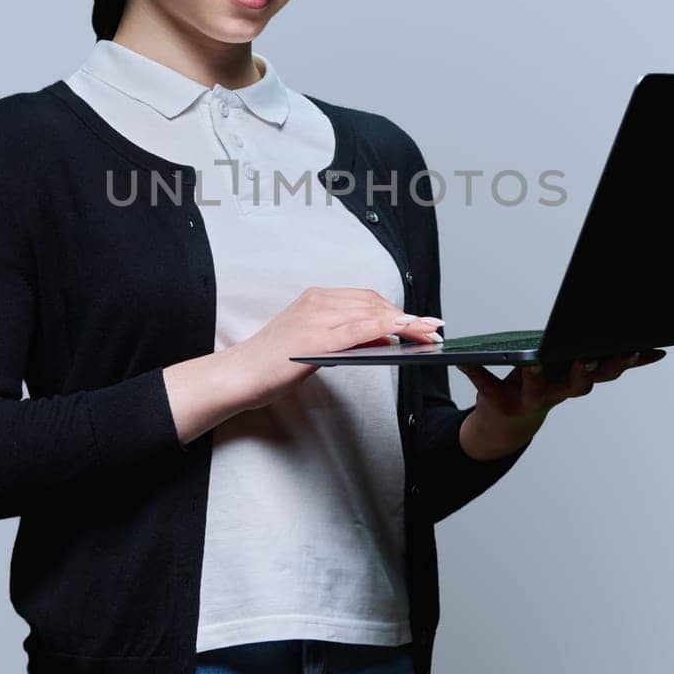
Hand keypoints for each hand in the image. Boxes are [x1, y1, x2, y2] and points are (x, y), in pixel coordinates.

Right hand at [228, 287, 442, 410]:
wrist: (240, 375)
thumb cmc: (273, 364)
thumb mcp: (314, 343)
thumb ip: (347, 337)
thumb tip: (384, 339)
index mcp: (315, 299)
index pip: (367, 300)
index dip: (397, 309)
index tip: (422, 319)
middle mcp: (317, 301)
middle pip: (374, 304)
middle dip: (408, 317)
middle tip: (434, 329)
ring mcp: (317, 316)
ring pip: (372, 312)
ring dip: (405, 322)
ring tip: (427, 334)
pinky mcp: (316, 336)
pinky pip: (359, 327)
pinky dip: (386, 327)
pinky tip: (404, 332)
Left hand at [454, 349, 666, 456]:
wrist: (506, 425)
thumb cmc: (542, 384)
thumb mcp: (576, 369)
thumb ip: (610, 360)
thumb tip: (656, 350)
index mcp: (576, 379)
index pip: (606, 370)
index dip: (623, 360)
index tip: (635, 345)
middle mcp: (557, 393)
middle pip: (578, 385)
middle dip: (585, 371)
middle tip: (589, 356)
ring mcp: (529, 399)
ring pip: (539, 390)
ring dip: (537, 377)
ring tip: (534, 363)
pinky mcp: (500, 401)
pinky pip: (486, 384)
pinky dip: (475, 372)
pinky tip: (464, 361)